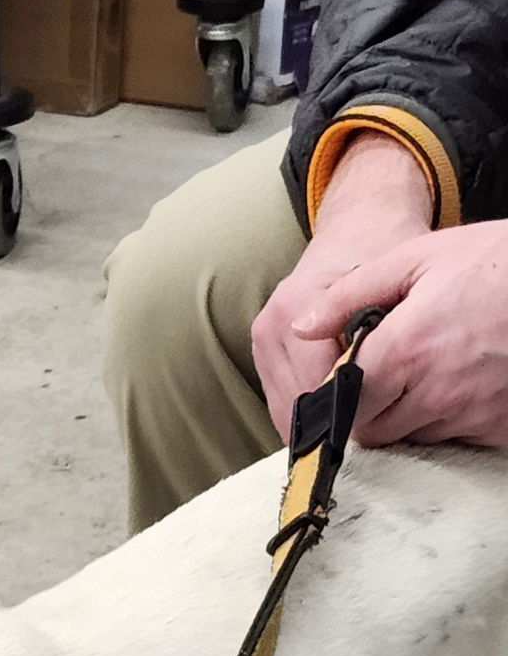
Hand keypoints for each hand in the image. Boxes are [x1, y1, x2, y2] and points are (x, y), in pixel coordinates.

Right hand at [251, 130, 432, 440]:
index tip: (378, 421)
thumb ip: (379, 330)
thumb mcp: (392, 280)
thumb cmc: (381, 250)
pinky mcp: (263, 356)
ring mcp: (262, 343)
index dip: (348, 410)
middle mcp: (271, 327)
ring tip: (357, 420)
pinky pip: (282, 405)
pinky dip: (310, 416)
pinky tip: (339, 410)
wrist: (357, 228)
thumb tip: (373, 393)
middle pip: (295, 406)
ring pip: (285, 414)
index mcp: (297, 307)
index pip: (315, 386)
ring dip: (319, 424)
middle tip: (372, 427)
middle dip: (332, 423)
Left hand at [291, 221, 507, 445]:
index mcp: (406, 350)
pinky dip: (452, 420)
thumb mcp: (420, 258)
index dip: (340, 395)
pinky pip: (456, 440)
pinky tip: (465, 383)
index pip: (345, 405)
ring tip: (435, 369)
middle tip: (394, 371)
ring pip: (414, 436)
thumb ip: (351, 295)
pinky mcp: (499, 429)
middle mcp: (436, 392)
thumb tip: (302, 326)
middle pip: (375, 431)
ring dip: (412, 414)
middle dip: (373, 408)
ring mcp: (471, 415)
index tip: (350, 377)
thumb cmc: (495, 261)